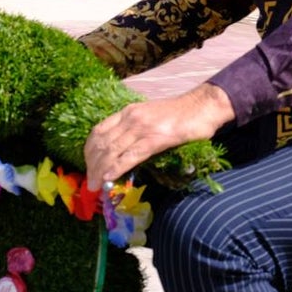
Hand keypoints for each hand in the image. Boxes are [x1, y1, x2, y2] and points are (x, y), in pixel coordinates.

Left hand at [84, 83, 234, 188]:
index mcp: (128, 112)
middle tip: (89, 183)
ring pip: (112, 151)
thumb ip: (136, 128)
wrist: (204, 106)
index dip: (89, 152)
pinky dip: (116, 168)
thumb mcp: (150, 115)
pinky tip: (109, 178)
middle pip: (101, 143)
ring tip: (95, 185)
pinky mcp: (156, 139)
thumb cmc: (181, 114)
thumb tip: (123, 150)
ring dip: (99, 170)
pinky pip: (130, 156)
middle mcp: (131, 118)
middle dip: (91, 165)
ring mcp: (143, 128)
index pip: (98, 131)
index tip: (88, 166)